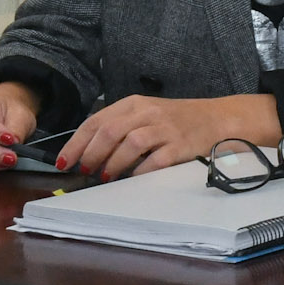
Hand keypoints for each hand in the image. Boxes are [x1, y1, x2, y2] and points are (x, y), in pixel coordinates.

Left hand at [58, 92, 281, 180]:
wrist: (218, 119)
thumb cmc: (177, 120)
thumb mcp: (146, 115)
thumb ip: (119, 128)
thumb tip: (87, 153)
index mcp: (134, 103)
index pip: (97, 121)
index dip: (77, 143)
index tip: (64, 162)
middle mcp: (148, 112)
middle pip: (110, 131)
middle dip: (91, 154)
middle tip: (85, 171)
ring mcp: (165, 128)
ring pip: (130, 144)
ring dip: (112, 163)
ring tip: (105, 177)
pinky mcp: (180, 146)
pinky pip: (155, 161)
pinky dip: (139, 173)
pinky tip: (132, 181)